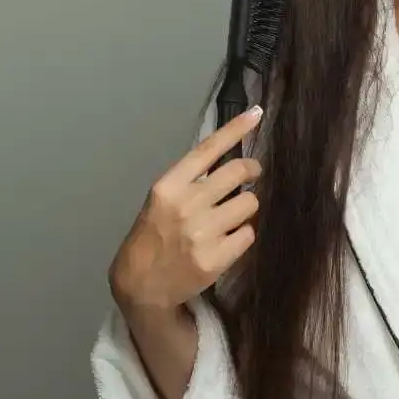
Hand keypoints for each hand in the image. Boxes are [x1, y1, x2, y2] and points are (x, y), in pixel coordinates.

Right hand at [108, 106, 263, 310]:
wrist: (142, 285)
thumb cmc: (154, 235)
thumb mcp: (162, 200)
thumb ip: (192, 180)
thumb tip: (231, 159)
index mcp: (168, 186)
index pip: (208, 149)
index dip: (235, 128)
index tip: (256, 113)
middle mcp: (187, 205)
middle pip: (239, 171)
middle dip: (252, 170)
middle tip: (252, 174)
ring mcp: (202, 233)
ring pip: (250, 202)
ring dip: (244, 207)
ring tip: (228, 218)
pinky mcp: (216, 258)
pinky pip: (249, 234)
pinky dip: (242, 235)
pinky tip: (225, 242)